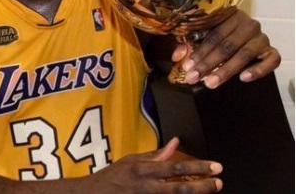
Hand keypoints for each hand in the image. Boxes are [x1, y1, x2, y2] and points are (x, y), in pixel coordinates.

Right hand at [86, 138, 222, 192]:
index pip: (175, 168)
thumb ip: (155, 155)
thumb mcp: (131, 160)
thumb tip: (176, 142)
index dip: (198, 168)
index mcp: (143, 170)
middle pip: (179, 188)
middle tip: (219, 183)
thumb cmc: (112, 177)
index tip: (216, 167)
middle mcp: (146, 187)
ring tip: (210, 190)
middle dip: (202, 186)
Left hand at [172, 10, 279, 87]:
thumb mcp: (200, 36)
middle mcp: (248, 24)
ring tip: (211, 82)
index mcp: (230, 16)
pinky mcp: (271, 51)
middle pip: (227, 46)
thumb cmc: (217, 34)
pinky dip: (259, 70)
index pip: (214, 36)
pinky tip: (244, 78)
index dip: (199, 52)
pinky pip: (272, 60)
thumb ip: (187, 44)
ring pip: (245, 54)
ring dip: (227, 70)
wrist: (242, 33)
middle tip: (194, 78)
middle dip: (209, 64)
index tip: (187, 67)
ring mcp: (261, 38)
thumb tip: (176, 57)